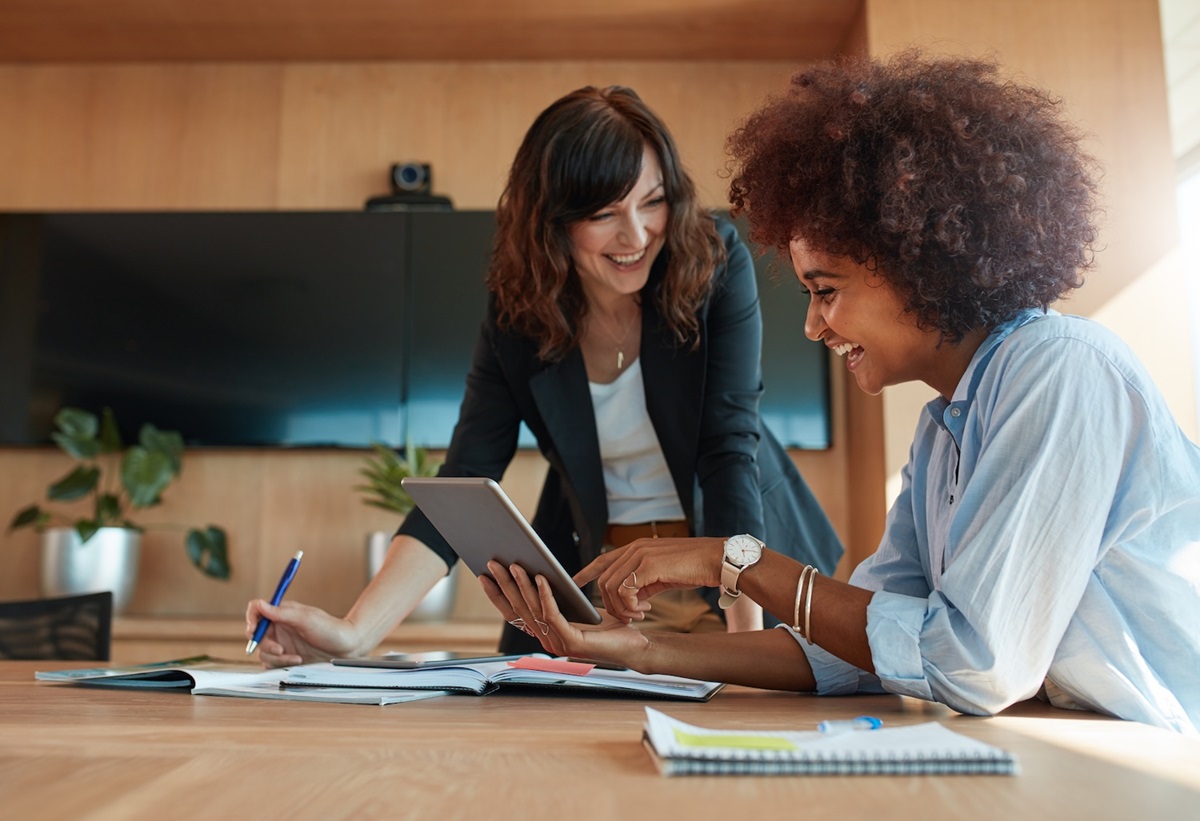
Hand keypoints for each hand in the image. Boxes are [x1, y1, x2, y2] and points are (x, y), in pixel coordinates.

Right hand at [244, 598, 361, 667]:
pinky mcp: (286, 658)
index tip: (254, 629)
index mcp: (282, 613)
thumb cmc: (330, 629)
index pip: (256, 611)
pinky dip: (281, 664)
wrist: (346, 648)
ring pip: (263, 652)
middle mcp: (279, 627)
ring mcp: (282, 643)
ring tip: (296, 657)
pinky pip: (272, 664)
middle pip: (256, 635)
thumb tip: (260, 604)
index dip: (251, 619)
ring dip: (276, 657)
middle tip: (279, 649)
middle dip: (265, 644)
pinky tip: (298, 661)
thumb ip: (281, 612)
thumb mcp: (305, 618)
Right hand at [479, 562, 647, 663]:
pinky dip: (545, 595)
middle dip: (504, 584)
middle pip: (519, 609)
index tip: (484, 575)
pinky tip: (541, 578)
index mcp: (546, 633)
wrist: (635, 645)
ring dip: (522, 585)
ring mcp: (558, 644)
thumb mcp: (577, 607)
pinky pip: (553, 614)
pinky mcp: (572, 642)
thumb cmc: (609, 625)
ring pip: (533, 610)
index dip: (497, 595)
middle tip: (493, 563)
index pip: (514, 613)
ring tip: (515, 565)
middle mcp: (547, 641)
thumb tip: (536, 572)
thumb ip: (557, 598)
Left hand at [574, 537, 725, 622]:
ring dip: (622, 608)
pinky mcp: (649, 565)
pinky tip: (646, 609)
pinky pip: (625, 590)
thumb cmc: (694, 567)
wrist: (717, 560)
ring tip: (639, 614)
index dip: (586, 572)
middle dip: (611, 604)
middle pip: (604, 579)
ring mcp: (641, 555)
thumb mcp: (662, 573)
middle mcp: (635, 548)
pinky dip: (630, 605)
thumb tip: (632, 598)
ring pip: (611, 587)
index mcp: (637, 547)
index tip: (574, 582)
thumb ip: (644, 581)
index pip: (603, 559)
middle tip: (630, 616)